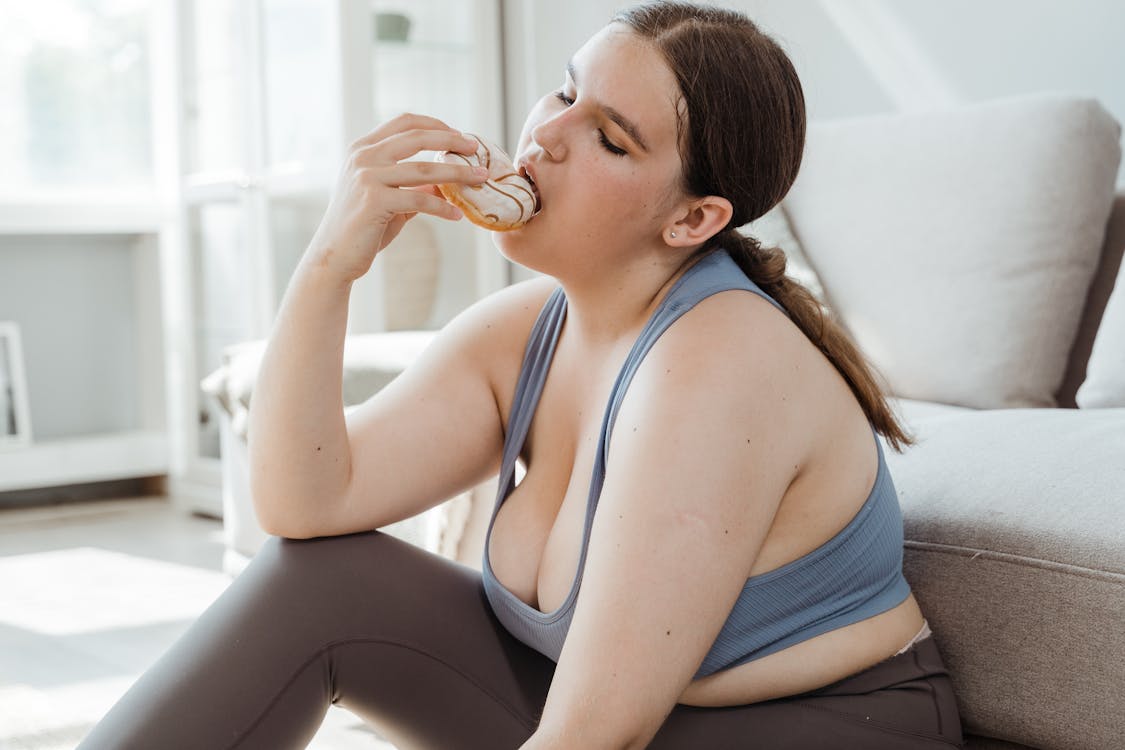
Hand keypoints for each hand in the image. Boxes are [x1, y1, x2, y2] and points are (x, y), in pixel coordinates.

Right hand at [304, 113, 488, 283]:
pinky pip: (419, 199)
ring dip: (457, 173)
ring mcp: (367, 176)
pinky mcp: (374, 200)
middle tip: (475, 147)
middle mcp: (363, 156)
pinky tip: (458, 215)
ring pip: (424, 168)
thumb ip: (413, 186)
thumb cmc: (362, 227)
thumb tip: (447, 182)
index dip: (435, 124)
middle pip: (417, 136)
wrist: (334, 256)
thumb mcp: (389, 198)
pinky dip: (442, 207)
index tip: (459, 134)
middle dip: (452, 140)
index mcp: (363, 149)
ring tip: (479, 178)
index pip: (405, 123)